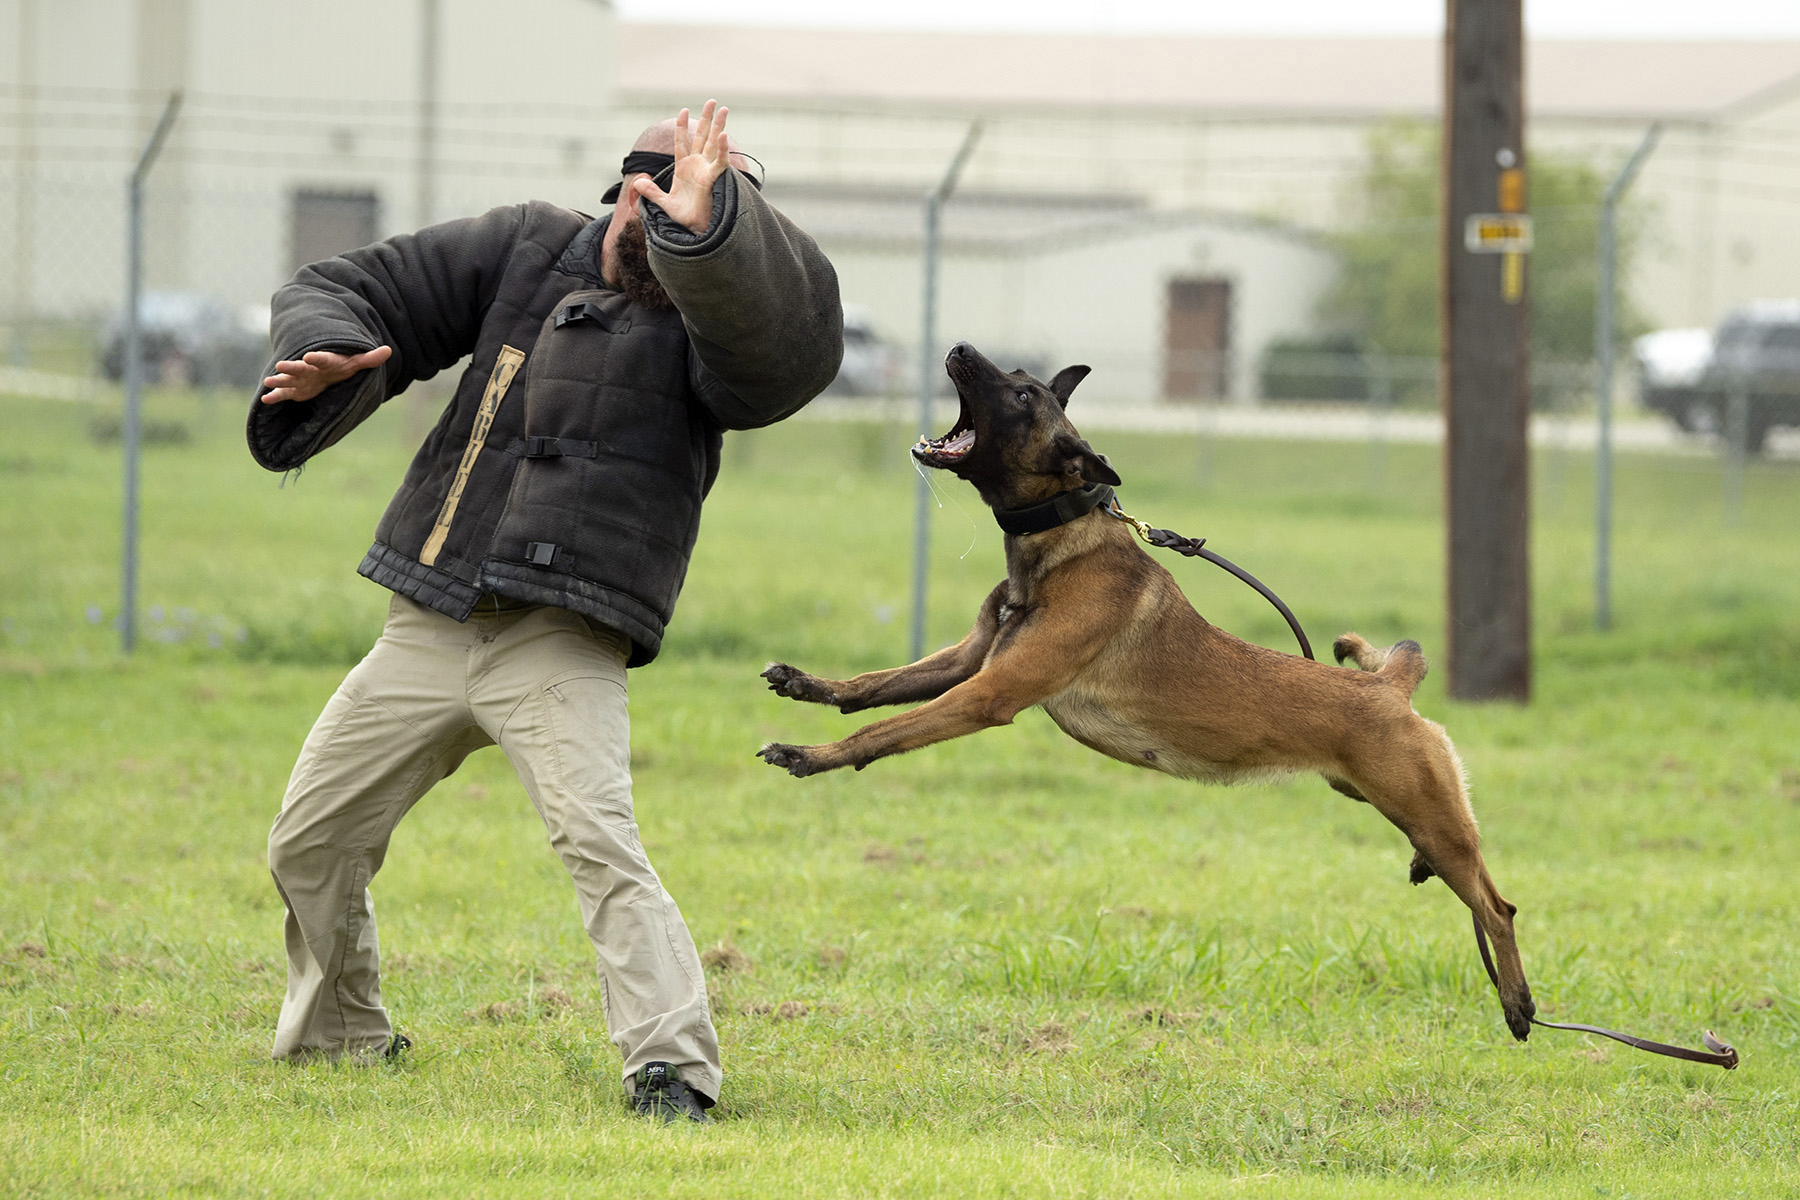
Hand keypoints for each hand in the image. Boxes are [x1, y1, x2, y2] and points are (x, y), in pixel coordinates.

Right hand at [260, 345, 392, 403]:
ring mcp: (301, 379)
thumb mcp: (356, 363)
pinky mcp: (296, 389)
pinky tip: (265, 400)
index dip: (317, 357)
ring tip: (268, 382)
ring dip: (279, 380)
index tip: (309, 356)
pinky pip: (285, 393)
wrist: (329, 370)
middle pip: (300, 368)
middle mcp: (310, 369)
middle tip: (280, 365)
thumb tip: (389, 350)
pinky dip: (276, 396)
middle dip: (291, 367)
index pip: (322, 358)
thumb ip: (370, 359)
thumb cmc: (343, 366)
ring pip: (289, 379)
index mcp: (326, 362)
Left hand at [632, 100, 732, 234]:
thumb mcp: (664, 202)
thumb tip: (637, 182)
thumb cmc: (684, 217)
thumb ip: (652, 191)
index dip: (681, 126)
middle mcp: (697, 165)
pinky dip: (722, 150)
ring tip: (724, 109)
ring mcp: (706, 170)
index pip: (682, 141)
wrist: (694, 230)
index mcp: (684, 167)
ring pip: (714, 143)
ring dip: (719, 126)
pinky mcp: (713, 179)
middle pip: (702, 136)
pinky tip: (723, 136)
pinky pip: (719, 162)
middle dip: (707, 119)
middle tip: (712, 101)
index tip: (683, 110)